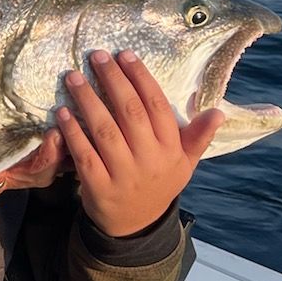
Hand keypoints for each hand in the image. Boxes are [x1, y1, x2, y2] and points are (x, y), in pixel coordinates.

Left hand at [57, 49, 222, 236]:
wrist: (136, 226)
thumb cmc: (159, 182)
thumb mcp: (184, 163)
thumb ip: (198, 137)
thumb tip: (218, 112)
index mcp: (171, 149)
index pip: (156, 106)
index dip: (140, 77)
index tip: (124, 55)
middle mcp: (150, 160)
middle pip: (129, 112)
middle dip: (112, 80)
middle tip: (96, 57)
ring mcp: (124, 174)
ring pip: (104, 130)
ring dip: (88, 100)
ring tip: (74, 77)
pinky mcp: (99, 187)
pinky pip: (84, 153)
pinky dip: (72, 132)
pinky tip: (63, 112)